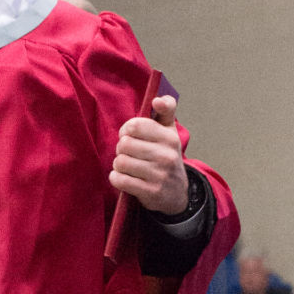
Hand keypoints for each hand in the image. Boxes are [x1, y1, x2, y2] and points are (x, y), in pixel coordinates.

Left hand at [110, 95, 188, 214]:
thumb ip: (167, 109)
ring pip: (121, 162)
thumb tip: (157, 100)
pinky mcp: (150, 192)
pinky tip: (123, 178)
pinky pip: (120, 180)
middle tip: (128, 154)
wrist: (177, 194)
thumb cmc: (166, 157)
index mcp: (170, 137)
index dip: (126, 130)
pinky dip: (116, 178)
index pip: (135, 125)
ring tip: (126, 167)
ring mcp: (159, 175)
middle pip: (125, 144)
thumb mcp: (170, 132)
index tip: (129, 136)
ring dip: (118, 165)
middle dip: (121, 149)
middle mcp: (166, 155)